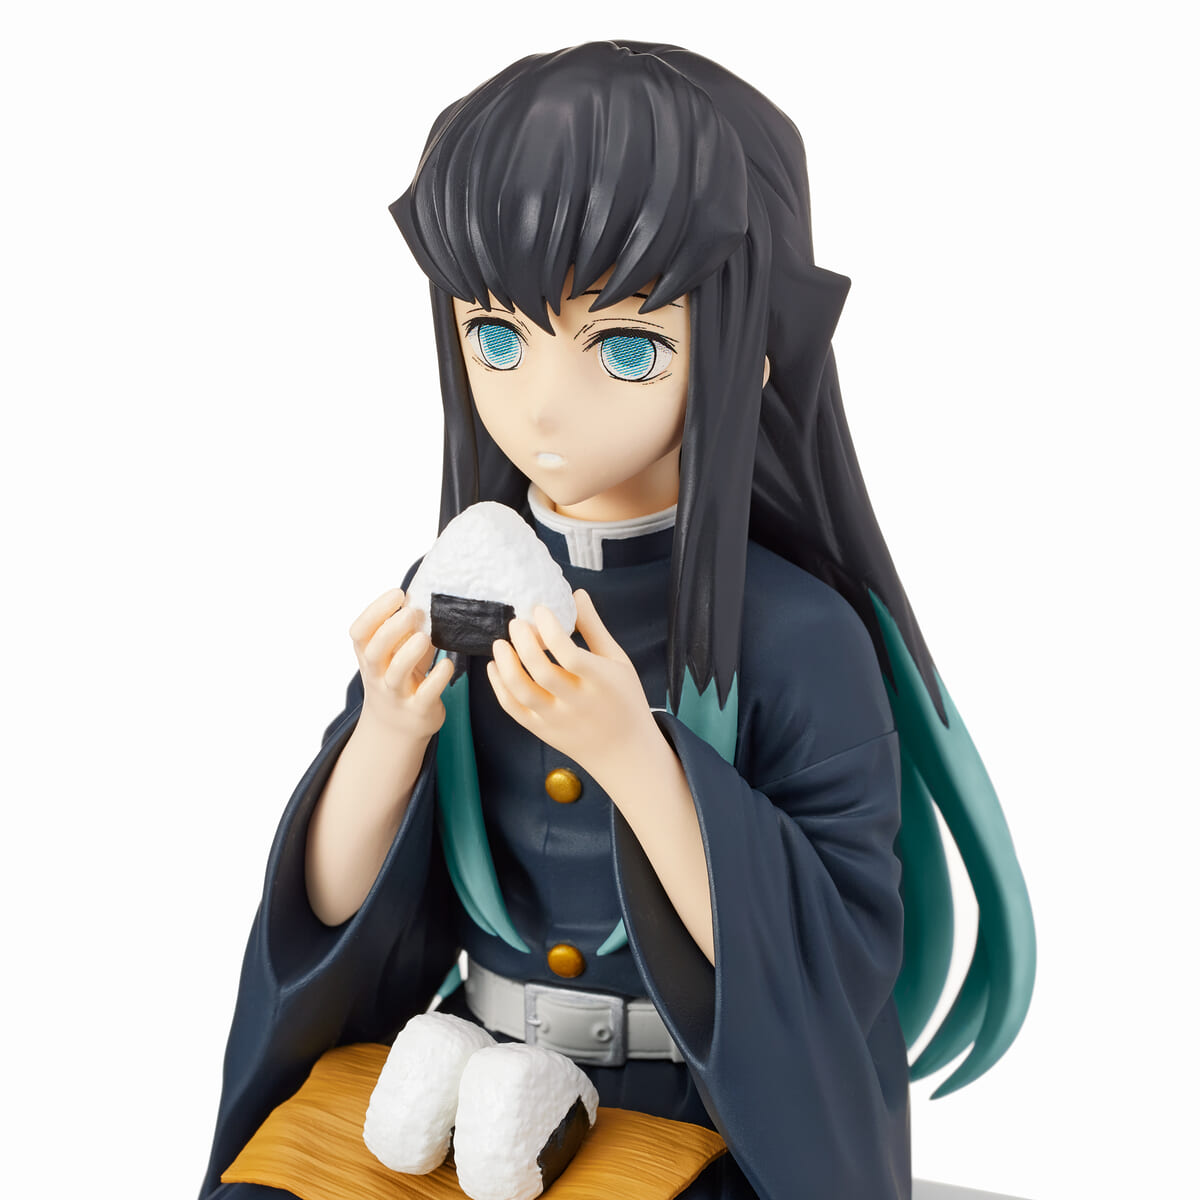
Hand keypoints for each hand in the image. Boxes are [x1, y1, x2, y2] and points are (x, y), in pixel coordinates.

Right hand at [349, 587, 455, 741]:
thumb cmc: (399, 676)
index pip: (360, 632)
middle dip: (391, 630)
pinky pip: (425, 694)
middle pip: (374, 652)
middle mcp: (378, 675)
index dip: (375, 611)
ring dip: (410, 653)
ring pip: (396, 674)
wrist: (396, 726)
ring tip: (425, 637)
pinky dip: (438, 678)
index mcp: (369, 655)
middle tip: (412, 612)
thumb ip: (403, 628)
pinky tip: (447, 664)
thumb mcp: (394, 652)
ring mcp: (396, 694)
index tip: (397, 594)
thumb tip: (420, 592)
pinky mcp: (418, 710)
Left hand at [486, 589, 657, 782]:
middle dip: (523, 642)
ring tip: (500, 643)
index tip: (539, 609)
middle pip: (542, 672)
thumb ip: (594, 628)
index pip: (570, 654)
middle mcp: (578, 703)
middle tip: (516, 623)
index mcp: (601, 682)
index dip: (551, 629)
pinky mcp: (543, 732)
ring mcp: (558, 720)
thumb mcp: (618, 662)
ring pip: (523, 692)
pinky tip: (496, 667)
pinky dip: (500, 687)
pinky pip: (514, 710)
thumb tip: (577, 594)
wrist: (625, 753)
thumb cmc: (624, 700)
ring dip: (506, 664)